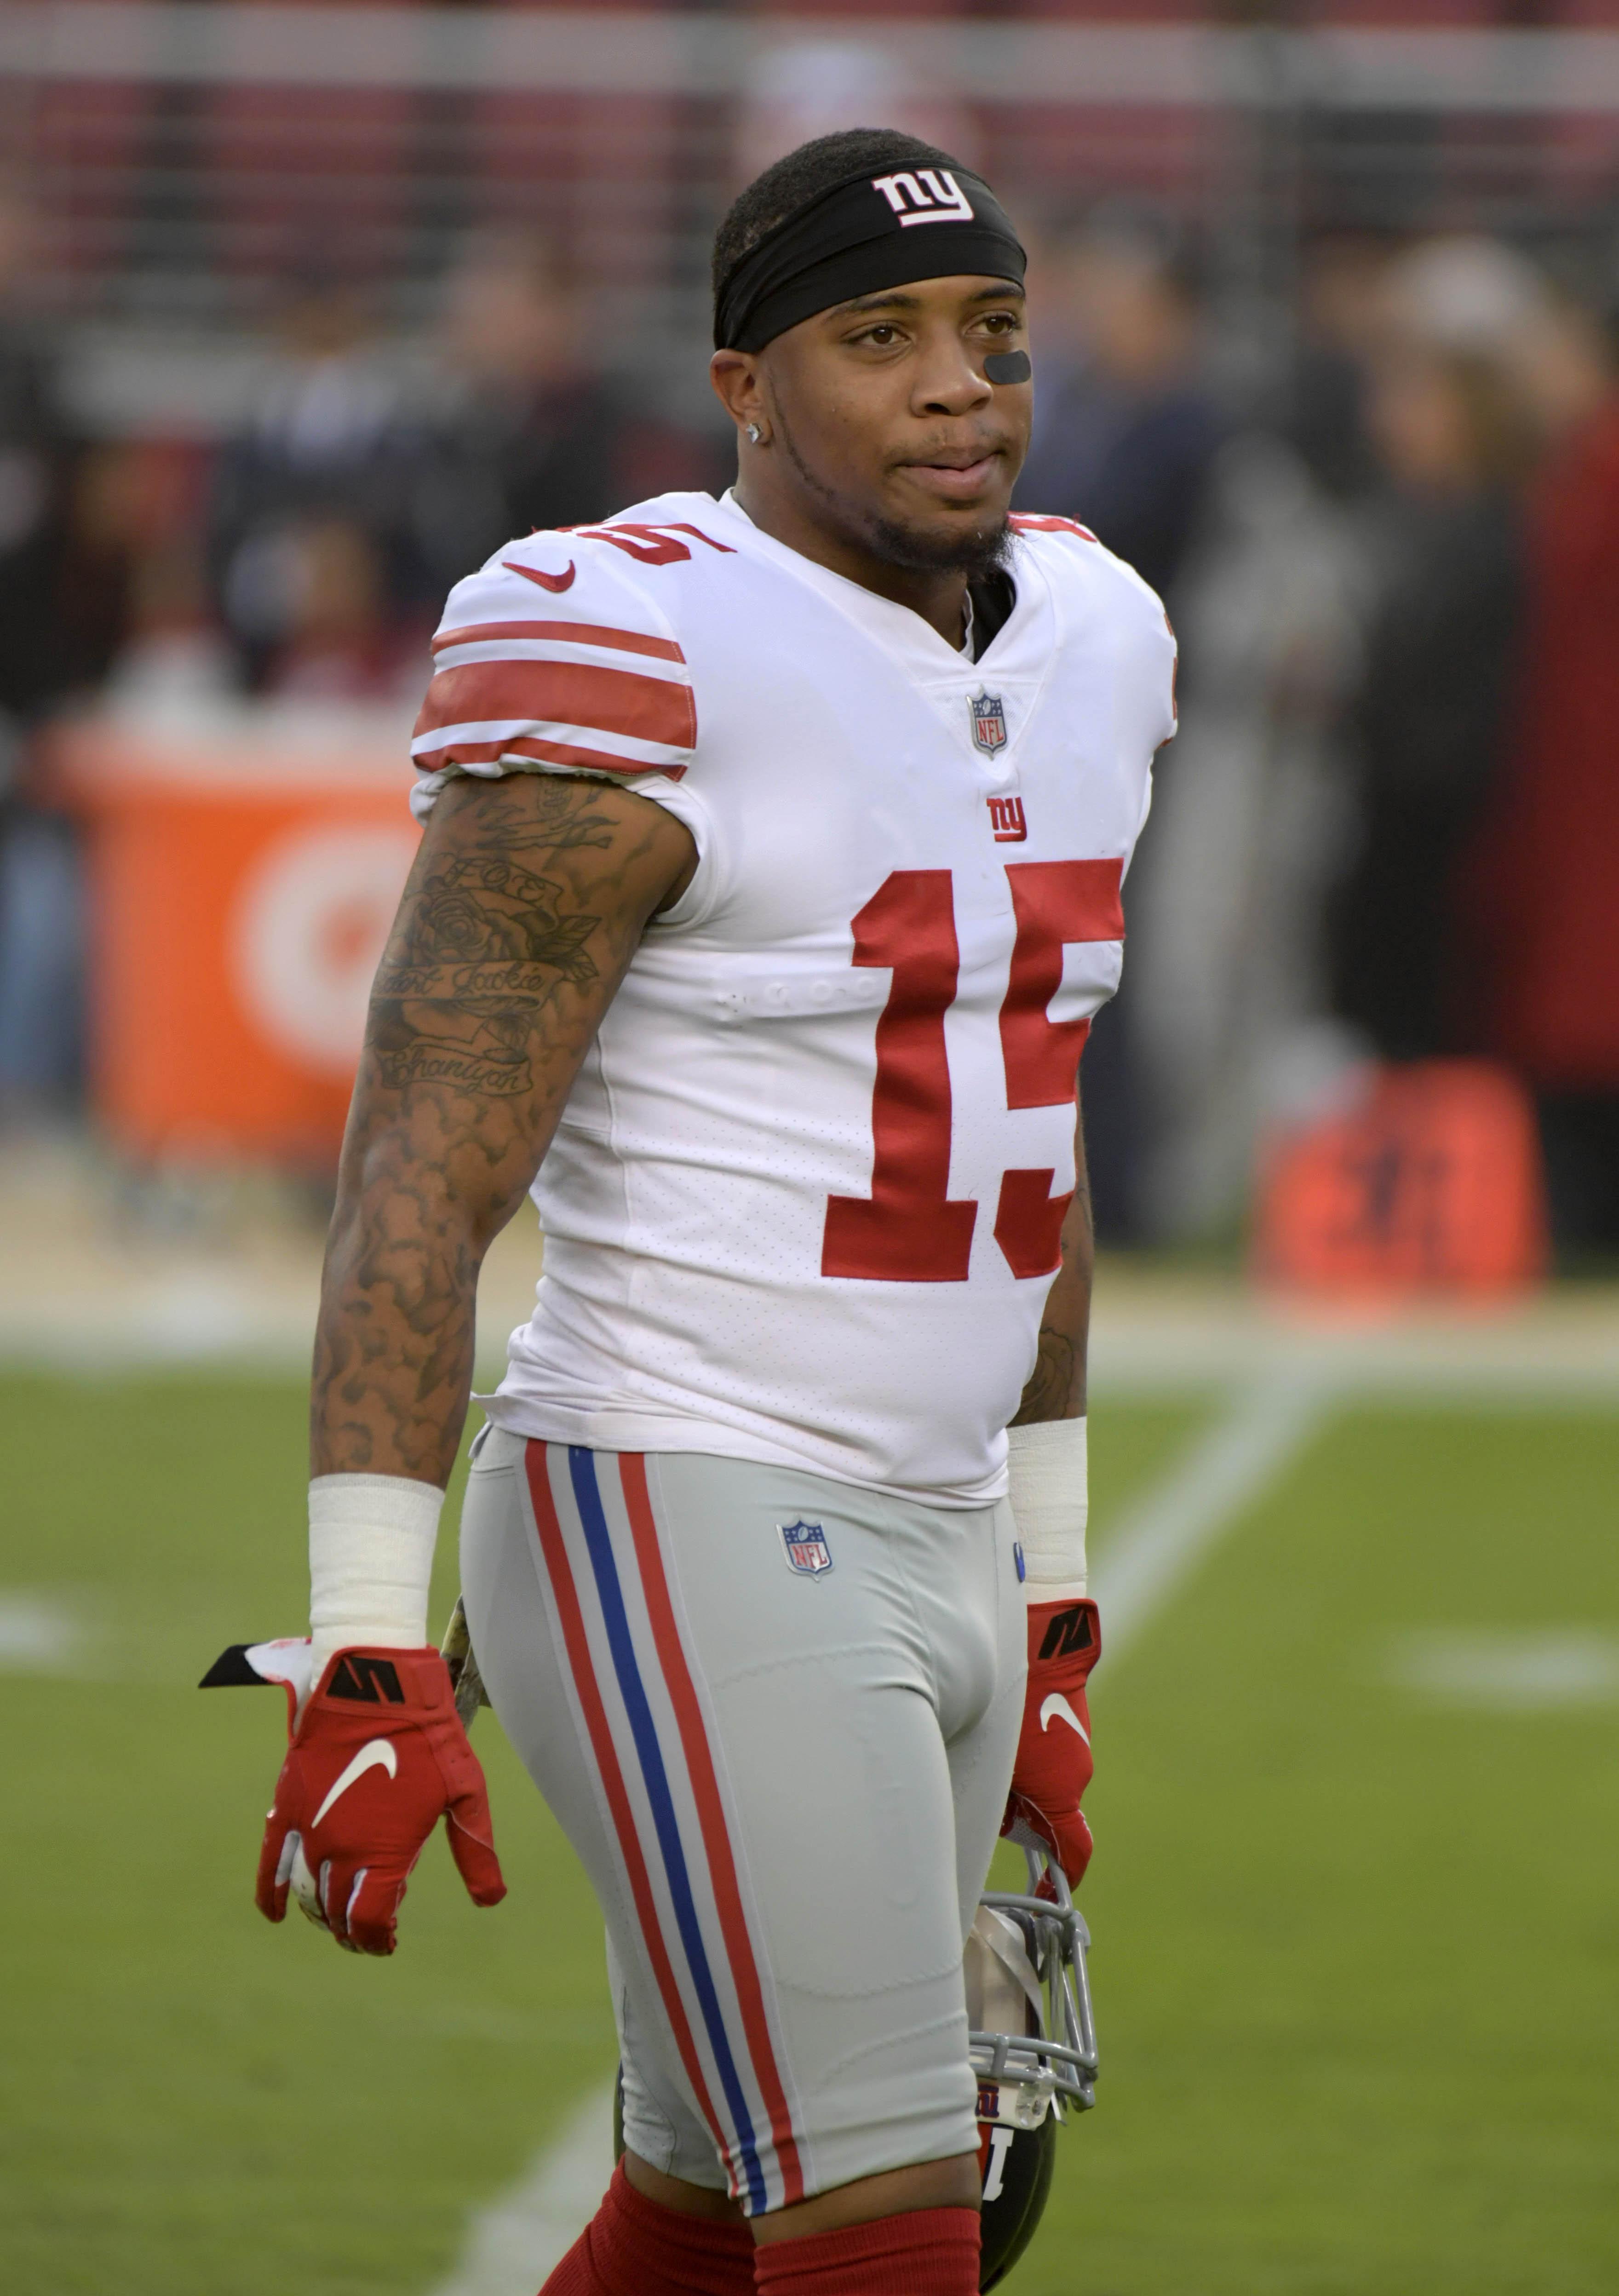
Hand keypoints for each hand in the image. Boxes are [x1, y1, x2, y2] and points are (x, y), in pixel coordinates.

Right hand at [255, 1645, 505, 1954]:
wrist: (376, 1686)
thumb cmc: (429, 1736)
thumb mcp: (465, 1791)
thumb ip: (475, 1850)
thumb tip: (490, 1901)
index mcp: (386, 1854)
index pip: (369, 1922)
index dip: (376, 1941)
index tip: (387, 1940)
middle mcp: (342, 1851)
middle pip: (337, 1914)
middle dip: (350, 1931)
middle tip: (365, 1931)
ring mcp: (311, 1832)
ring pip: (307, 1896)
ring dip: (320, 1914)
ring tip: (335, 1917)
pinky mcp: (287, 1809)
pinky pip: (271, 1866)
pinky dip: (271, 1896)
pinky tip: (276, 1915)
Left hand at [1001, 1598, 1099, 1889]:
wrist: (1040, 1631)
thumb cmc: (1011, 1697)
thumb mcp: (989, 1758)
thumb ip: (993, 1798)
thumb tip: (989, 1817)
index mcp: (1063, 1790)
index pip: (1075, 1852)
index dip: (1062, 1878)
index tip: (1046, 1892)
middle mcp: (1077, 1769)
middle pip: (1050, 1812)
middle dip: (1020, 1817)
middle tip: (984, 1806)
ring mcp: (1076, 1738)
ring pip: (1045, 1776)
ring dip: (1019, 1778)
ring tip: (981, 1753)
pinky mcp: (1070, 1710)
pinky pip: (1046, 1745)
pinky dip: (1026, 1749)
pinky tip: (995, 1725)